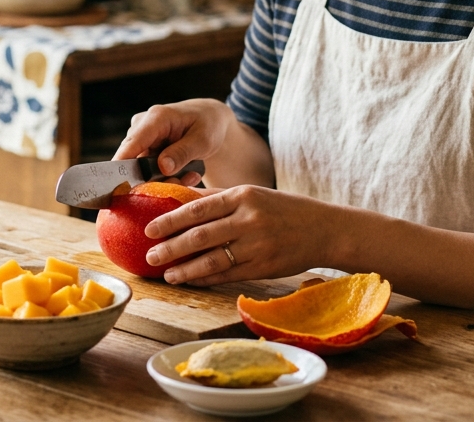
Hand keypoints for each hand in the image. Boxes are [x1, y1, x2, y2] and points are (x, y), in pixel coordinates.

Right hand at [113, 99, 234, 184]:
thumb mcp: (203, 140)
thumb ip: (183, 153)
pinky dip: (165, 177)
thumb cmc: (208, 125)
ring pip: (141, 169)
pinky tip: (184, 174)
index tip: (119, 187)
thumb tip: (163, 168)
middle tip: (181, 184)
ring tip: (189, 177)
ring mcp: (141, 138)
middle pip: (134, 161)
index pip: (132, 143)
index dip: (122, 165)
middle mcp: (142, 126)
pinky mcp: (143, 148)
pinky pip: (147, 170)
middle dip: (155, 179)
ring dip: (163, 179)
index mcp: (156, 118)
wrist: (210, 120)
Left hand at [142, 185, 330, 285]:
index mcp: (243, 196)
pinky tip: (191, 279)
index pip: (197, 209)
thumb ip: (218, 198)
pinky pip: (228, 275)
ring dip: (185, 269)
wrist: (324, 229)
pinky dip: (206, 278)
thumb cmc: (283, 209)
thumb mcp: (253, 194)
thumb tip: (180, 201)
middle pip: (200, 236)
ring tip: (167, 274)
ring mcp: (257, 246)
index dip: (170, 220)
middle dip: (171, 247)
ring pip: (212, 259)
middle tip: (150, 256)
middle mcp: (249, 220)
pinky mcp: (264, 267)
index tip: (149, 229)